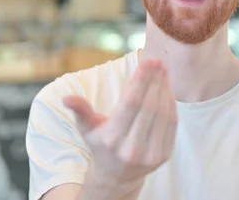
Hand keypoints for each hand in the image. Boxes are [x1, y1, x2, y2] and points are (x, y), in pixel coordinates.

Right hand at [63, 59, 177, 189]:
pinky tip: (167, 89)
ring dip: (165, 89)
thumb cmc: (100, 144)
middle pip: (149, 106)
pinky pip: (171, 125)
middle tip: (158, 61)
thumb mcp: (87, 129)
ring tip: (163, 71)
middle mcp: (131, 148)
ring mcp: (150, 154)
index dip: (141, 80)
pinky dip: (171, 104)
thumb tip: (67, 99)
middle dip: (155, 80)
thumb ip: (81, 111)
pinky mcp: (163, 156)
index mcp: (111, 139)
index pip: (131, 103)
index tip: (147, 61)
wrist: (116, 176)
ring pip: (163, 114)